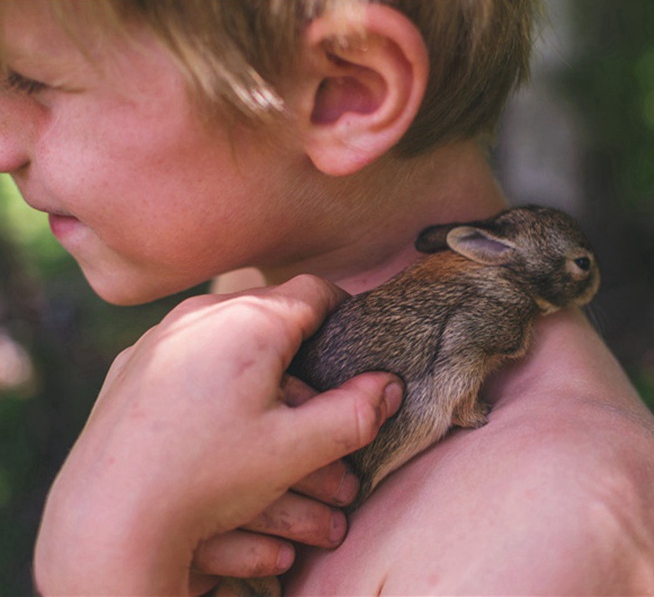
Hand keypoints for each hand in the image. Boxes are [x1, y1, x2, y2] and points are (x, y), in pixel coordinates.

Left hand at [34, 275, 402, 595]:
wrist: (108, 519)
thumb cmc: (208, 477)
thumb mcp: (297, 449)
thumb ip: (355, 412)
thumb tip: (390, 385)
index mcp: (250, 321)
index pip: (317, 291)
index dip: (344, 314)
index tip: (354, 343)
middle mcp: (201, 315)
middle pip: (271, 314)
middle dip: (302, 350)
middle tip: (318, 391)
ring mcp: (159, 337)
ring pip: (226, 334)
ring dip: (257, 364)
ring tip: (270, 410)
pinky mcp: (131, 366)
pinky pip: (187, 353)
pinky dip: (213, 374)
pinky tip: (214, 417)